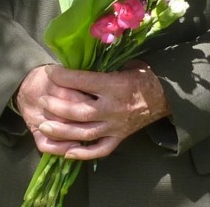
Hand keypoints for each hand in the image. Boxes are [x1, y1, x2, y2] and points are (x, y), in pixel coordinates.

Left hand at [15, 62, 169, 159]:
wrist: (166, 95)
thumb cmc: (143, 74)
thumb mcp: (126, 62)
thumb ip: (105, 64)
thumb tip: (80, 56)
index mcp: (115, 85)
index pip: (84, 81)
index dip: (64, 77)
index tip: (49, 72)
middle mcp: (113, 108)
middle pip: (80, 111)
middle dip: (58, 107)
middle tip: (42, 102)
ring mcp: (115, 126)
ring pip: (85, 133)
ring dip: (62, 132)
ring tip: (44, 128)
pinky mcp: (119, 138)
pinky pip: (99, 150)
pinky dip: (82, 153)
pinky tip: (66, 152)